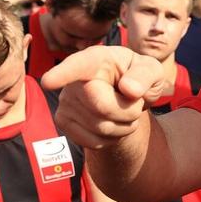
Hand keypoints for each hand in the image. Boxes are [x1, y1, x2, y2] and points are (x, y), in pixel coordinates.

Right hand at [41, 46, 165, 148]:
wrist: (128, 97)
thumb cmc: (139, 77)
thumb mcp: (152, 70)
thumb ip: (145, 75)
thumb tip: (130, 89)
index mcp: (96, 59)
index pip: (78, 66)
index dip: (63, 74)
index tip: (49, 81)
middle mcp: (75, 80)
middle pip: (103, 107)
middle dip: (129, 111)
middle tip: (135, 102)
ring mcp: (66, 101)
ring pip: (101, 128)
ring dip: (125, 125)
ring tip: (125, 111)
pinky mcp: (63, 122)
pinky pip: (95, 142)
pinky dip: (114, 138)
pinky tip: (114, 123)